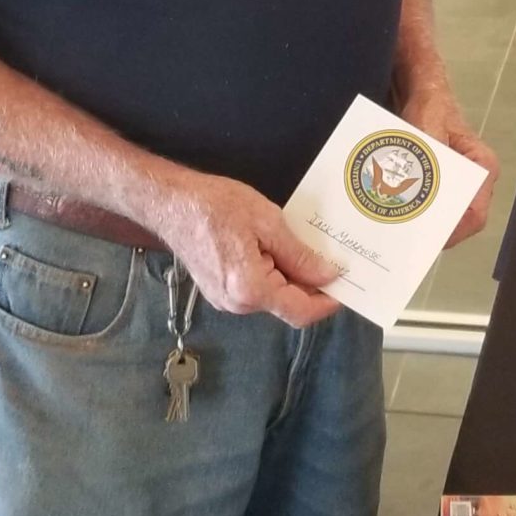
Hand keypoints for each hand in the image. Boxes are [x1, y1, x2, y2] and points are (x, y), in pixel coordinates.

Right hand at [150, 170, 342, 326]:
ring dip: (290, 277)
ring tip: (299, 247)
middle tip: (329, 258)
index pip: (300, 312)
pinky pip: (256, 290)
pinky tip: (274, 249)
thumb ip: (299, 255)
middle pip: (287, 305)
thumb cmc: (215, 206)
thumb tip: (328, 275)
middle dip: (310, 285)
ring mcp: (225, 300)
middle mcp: (237, 304)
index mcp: (251, 289)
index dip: (327, 303)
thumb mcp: (267, 222)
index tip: (346, 286)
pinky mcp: (218, 291)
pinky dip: (272, 275)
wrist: (170, 203)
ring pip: (272, 297)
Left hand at [399, 83, 498, 249]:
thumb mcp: (425, 127)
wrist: (420, 91)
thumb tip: (417, 189)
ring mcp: (457, 183)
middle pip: (457, 219)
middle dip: (431, 229)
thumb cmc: (429, 106)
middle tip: (403, 237)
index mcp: (482, 166)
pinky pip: (429, 204)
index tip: (426, 237)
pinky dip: (412, 210)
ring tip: (394, 229)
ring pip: (441, 215)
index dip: (453, 231)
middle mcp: (475, 180)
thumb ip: (425, 156)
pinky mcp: (439, 182)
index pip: (475, 213)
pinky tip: (390, 213)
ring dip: (419, 222)